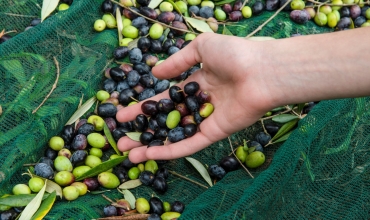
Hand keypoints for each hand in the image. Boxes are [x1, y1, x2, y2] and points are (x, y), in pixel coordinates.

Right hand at [116, 33, 273, 162]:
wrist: (262, 70)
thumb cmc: (235, 54)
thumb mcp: (201, 48)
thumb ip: (177, 62)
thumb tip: (155, 73)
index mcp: (198, 84)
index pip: (165, 99)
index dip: (144, 107)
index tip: (123, 114)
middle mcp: (200, 104)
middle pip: (167, 121)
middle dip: (144, 131)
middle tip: (121, 139)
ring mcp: (207, 121)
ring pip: (175, 137)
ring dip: (152, 146)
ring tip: (128, 153)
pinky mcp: (215, 134)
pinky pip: (189, 145)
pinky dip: (170, 151)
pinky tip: (149, 155)